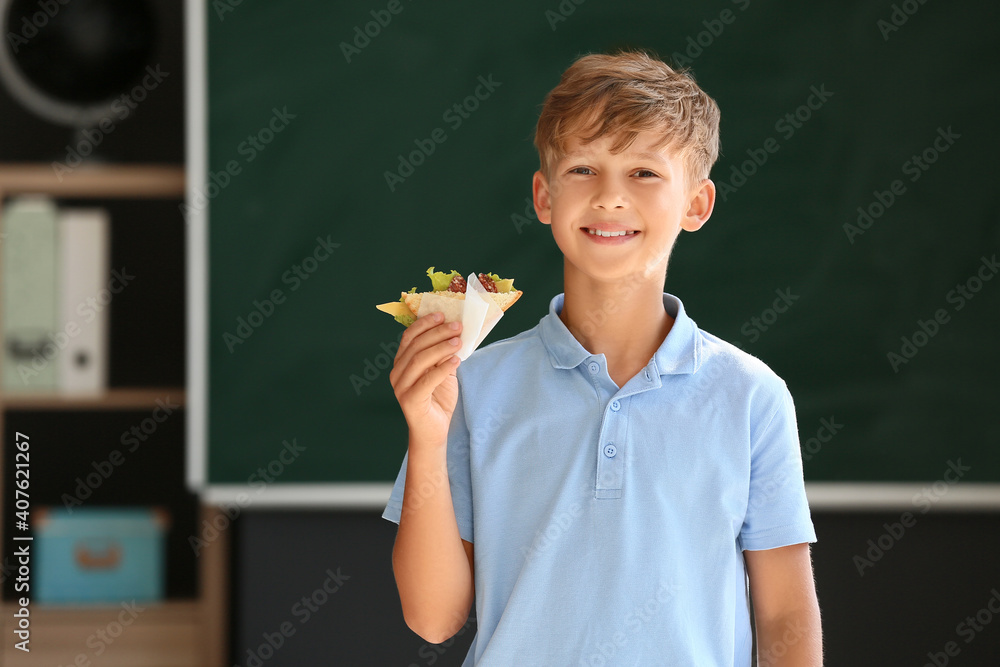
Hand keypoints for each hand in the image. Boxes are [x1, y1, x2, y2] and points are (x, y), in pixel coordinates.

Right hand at [389, 312, 462, 445]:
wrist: (433, 432)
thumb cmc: (437, 399)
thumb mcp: (442, 371)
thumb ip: (444, 354)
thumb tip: (455, 332)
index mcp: (401, 363)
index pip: (409, 337)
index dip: (424, 324)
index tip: (443, 315)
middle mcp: (397, 373)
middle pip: (415, 346)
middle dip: (437, 333)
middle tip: (457, 326)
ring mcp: (401, 387)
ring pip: (419, 360)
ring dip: (441, 348)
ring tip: (458, 341)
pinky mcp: (410, 401)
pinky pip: (426, 380)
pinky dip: (442, 368)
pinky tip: (456, 361)